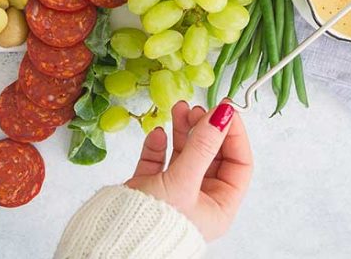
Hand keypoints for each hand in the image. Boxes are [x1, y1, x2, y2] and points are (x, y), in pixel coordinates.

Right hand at [125, 100, 252, 240]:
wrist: (112, 242)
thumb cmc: (154, 222)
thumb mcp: (183, 181)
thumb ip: (203, 145)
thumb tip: (223, 114)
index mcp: (219, 206)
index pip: (238, 163)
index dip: (233, 134)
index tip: (224, 110)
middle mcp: (200, 200)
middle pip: (211, 155)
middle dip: (205, 129)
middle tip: (197, 109)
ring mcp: (175, 193)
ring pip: (186, 155)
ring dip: (184, 131)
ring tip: (179, 109)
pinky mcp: (150, 189)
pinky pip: (160, 161)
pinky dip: (159, 145)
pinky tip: (158, 134)